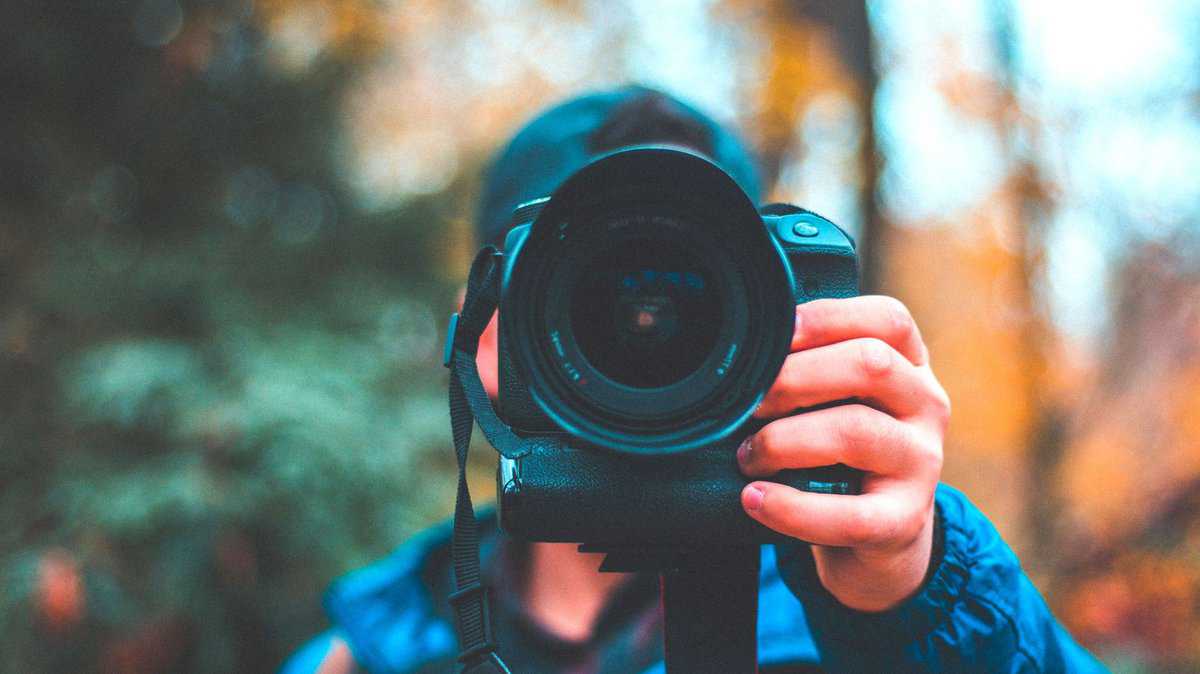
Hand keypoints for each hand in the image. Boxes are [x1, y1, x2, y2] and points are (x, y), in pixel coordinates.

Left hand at [738, 296, 949, 611]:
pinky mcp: (905, 521)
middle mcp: (925, 405)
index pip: (886, 320)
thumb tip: (741, 356)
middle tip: (747, 405)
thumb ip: (809, 369)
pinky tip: (755, 499)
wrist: (875, 539)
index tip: (773, 336)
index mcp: (910, 364)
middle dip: (793, 379)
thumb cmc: (840, 454)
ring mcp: (922, 463)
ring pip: (855, 432)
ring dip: (783, 441)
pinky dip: (792, 508)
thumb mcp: (835, 401)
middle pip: (870, 364)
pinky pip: (850, 515)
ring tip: (748, 457)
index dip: (826, 319)